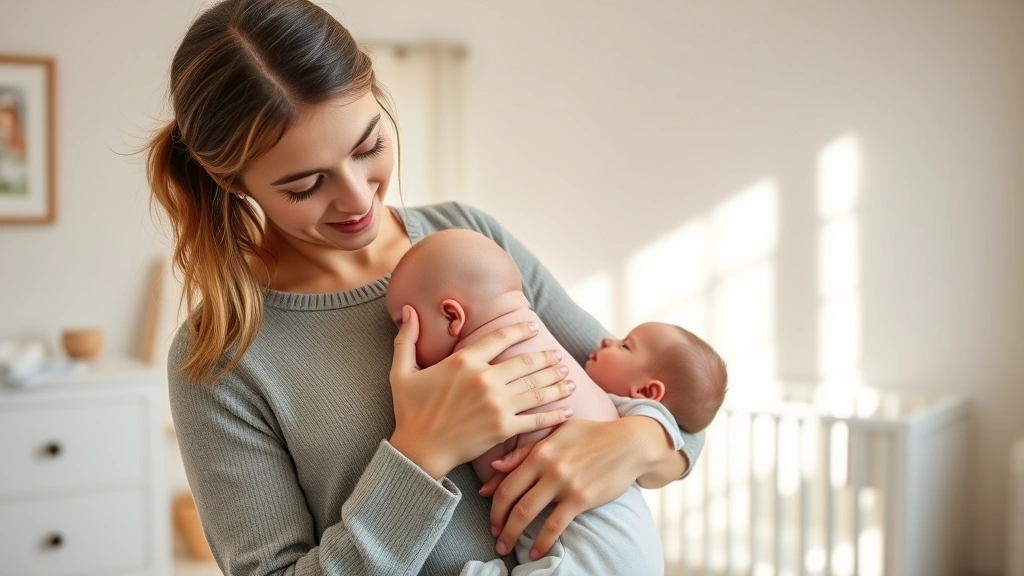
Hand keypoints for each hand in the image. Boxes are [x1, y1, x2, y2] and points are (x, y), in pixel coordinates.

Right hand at [389, 306, 575, 479]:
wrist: (418, 450)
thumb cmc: (410, 411)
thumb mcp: (401, 372)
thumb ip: (406, 339)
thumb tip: (407, 311)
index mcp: (464, 361)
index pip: (501, 337)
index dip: (521, 330)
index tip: (534, 327)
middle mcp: (485, 379)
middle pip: (526, 362)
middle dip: (547, 358)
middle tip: (559, 356)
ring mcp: (497, 404)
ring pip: (536, 387)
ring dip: (556, 381)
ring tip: (569, 377)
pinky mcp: (504, 428)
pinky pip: (536, 419)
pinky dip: (555, 414)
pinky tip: (568, 409)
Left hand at [484, 417, 654, 559]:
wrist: (630, 443)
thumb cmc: (592, 435)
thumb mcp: (557, 432)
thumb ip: (524, 449)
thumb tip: (495, 466)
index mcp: (539, 450)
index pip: (506, 481)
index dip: (493, 503)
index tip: (491, 517)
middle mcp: (547, 467)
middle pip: (512, 500)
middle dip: (498, 523)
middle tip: (495, 537)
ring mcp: (564, 483)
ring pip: (528, 514)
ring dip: (512, 535)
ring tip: (505, 547)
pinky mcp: (581, 498)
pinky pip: (555, 526)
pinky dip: (541, 542)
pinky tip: (535, 552)